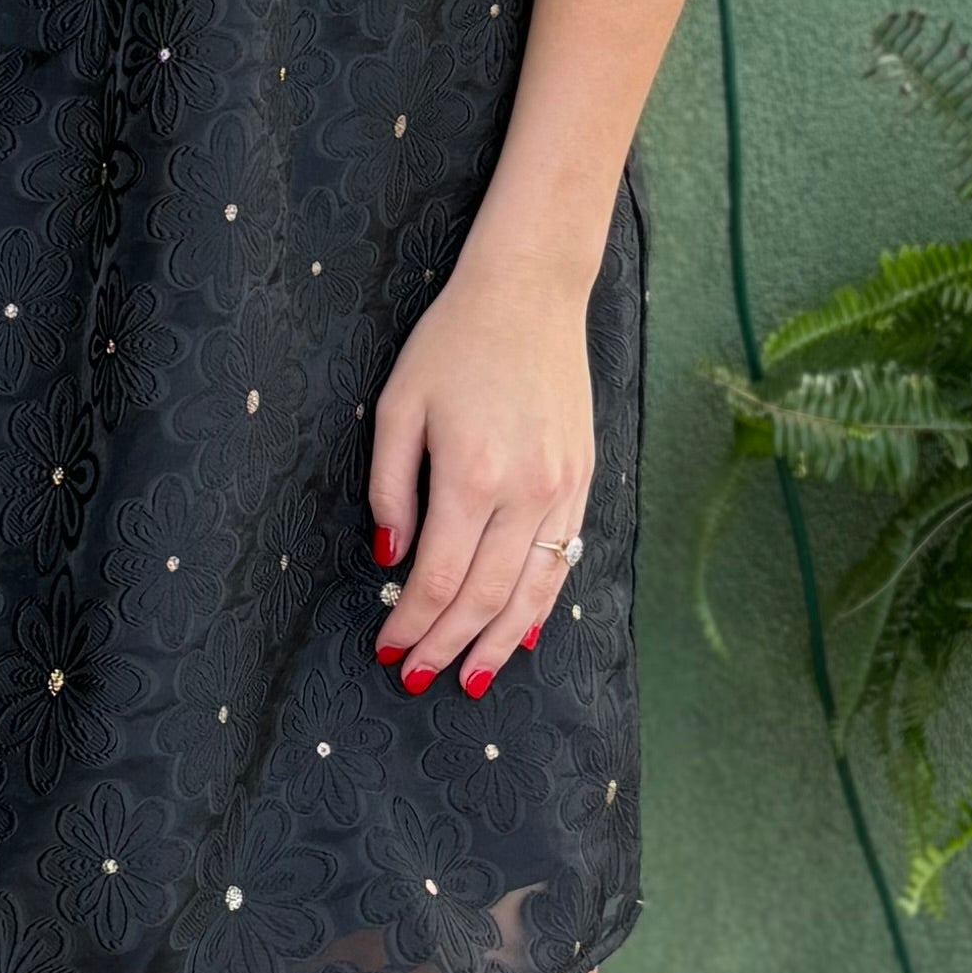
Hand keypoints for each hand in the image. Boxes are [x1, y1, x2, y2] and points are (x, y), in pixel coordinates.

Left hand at [366, 230, 596, 696]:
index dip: (411, 623)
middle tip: (417, 676)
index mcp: (471, 475)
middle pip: (484, 597)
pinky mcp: (583, 479)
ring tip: (472, 680)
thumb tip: (388, 557)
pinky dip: (541, 604)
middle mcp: (525, 492)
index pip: (436, 578)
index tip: (388, 649)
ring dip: (498, 644)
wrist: (531, 292)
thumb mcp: (399, 406)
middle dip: (447, 646)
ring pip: (531, 591)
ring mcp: (561, 489)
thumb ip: (391, 489)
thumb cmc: (454, 341)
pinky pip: (564, 558)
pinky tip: (522, 633)